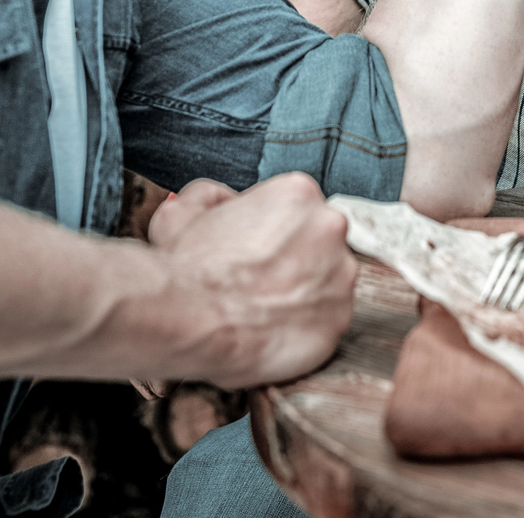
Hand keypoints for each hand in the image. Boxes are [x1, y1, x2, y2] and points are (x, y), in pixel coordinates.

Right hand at [156, 173, 356, 388]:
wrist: (184, 318)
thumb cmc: (185, 265)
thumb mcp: (184, 209)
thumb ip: (211, 196)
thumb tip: (226, 202)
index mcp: (299, 193)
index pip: (298, 210)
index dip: (273, 233)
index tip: (256, 252)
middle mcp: (329, 229)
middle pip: (320, 244)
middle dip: (296, 260)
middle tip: (259, 280)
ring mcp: (339, 279)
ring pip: (328, 284)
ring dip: (304, 294)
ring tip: (263, 308)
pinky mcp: (337, 324)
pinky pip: (325, 325)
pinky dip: (304, 330)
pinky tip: (271, 331)